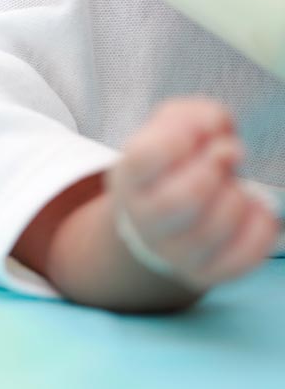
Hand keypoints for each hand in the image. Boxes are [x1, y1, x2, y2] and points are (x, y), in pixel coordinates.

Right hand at [103, 98, 278, 290]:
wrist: (160, 219)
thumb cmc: (171, 167)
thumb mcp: (170, 131)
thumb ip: (193, 116)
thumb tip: (216, 126)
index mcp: (129, 177)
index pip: (144, 158)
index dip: (178, 139)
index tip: (196, 134)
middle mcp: (144, 219)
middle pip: (179, 200)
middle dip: (213, 169)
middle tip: (225, 154)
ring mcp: (173, 251)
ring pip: (210, 231)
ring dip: (236, 196)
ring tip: (235, 184)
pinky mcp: (204, 272)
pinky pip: (240, 257)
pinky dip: (259, 227)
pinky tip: (254, 207)